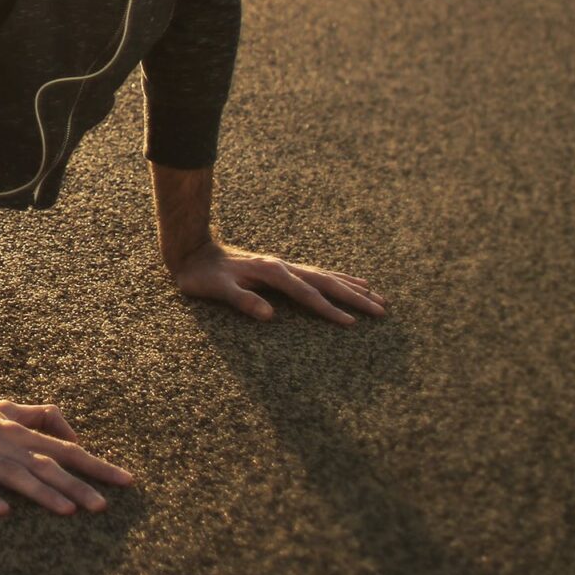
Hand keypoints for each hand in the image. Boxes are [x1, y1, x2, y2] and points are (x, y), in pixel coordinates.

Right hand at [0, 393, 135, 518]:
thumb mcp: (4, 408)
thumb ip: (39, 417)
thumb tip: (74, 434)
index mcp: (18, 432)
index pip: (67, 449)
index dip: (97, 464)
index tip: (127, 481)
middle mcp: (4, 443)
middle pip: (47, 465)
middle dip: (77, 484)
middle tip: (105, 507)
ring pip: (16, 475)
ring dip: (43, 492)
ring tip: (69, 510)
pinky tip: (3, 512)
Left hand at [168, 240, 386, 324]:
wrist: (192, 251)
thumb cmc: (202, 276)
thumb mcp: (216, 290)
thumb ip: (242, 300)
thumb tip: (269, 316)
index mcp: (272, 272)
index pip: (308, 295)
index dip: (329, 310)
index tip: (352, 323)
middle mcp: (283, 267)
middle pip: (327, 282)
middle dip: (356, 297)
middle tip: (383, 310)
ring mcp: (285, 266)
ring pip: (327, 277)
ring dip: (353, 287)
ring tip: (379, 297)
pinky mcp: (282, 269)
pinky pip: (318, 275)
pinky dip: (339, 280)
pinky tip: (351, 283)